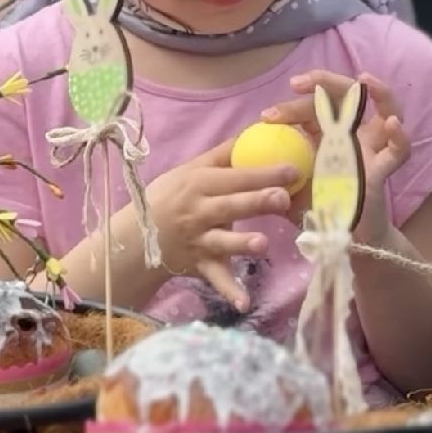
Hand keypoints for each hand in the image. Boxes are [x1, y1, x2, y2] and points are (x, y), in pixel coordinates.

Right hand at [146, 139, 299, 310]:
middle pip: (231, 205)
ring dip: (241, 244)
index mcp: (199, 184)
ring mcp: (199, 240)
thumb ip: (223, 154)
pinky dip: (229, 291)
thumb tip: (255, 129)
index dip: (263, 172)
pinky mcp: (200, 265)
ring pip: (223, 242)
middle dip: (257, 201)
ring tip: (263, 244)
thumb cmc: (171, 197)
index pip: (235, 176)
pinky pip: (216, 279)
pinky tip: (245, 303)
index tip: (293, 168)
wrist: (138, 237)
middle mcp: (199, 212)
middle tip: (283, 198)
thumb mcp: (190, 170)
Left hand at [260, 70, 410, 246]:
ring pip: (385, 109)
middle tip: (298, 83)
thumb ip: (267, 176)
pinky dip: (400, 136)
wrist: (342, 240)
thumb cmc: (316, 210)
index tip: (267, 117)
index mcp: (326, 135)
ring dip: (378, 92)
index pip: (311, 108)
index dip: (290, 107)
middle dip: (324, 83)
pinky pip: (399, 151)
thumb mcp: (286, 189)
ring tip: (364, 80)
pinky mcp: (384, 169)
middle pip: (345, 96)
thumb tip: (233, 162)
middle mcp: (351, 134)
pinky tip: (391, 124)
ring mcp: (371, 148)